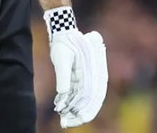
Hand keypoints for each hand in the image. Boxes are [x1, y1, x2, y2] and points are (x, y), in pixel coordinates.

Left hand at [44, 7, 107, 128]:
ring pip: (84, 99)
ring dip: (74, 110)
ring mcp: (88, 78)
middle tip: (67, 123)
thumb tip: (63, 94)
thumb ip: (64, 76)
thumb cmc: (63, 43)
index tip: (78, 117)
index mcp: (95, 70)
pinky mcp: (80, 78)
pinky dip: (70, 102)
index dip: (88, 108)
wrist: (63, 33)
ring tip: (63, 120)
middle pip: (91, 100)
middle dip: (80, 114)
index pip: (95, 94)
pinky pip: (77, 94)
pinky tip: (60, 108)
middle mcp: (94, 76)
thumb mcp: (62, 58)